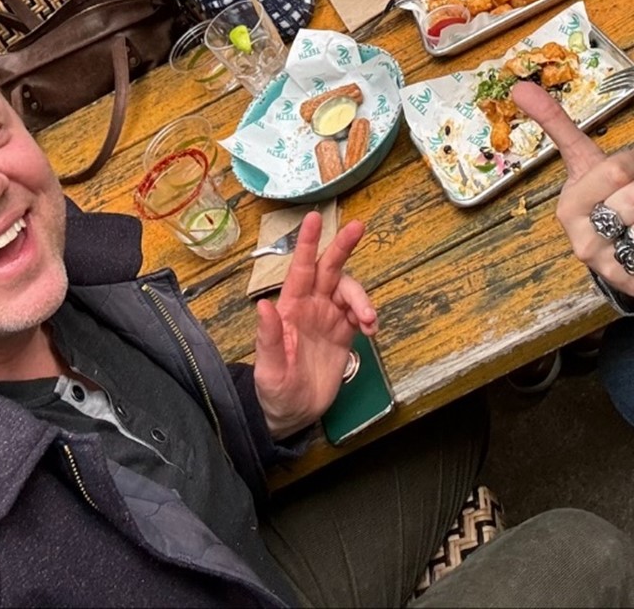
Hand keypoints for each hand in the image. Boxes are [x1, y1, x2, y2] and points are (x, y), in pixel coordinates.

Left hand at [253, 212, 378, 437]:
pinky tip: (370, 330)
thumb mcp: (268, 369)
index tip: (315, 218)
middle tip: (358, 227)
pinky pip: (360, 314)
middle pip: (330, 268)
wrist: (293, 415)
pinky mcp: (344, 333)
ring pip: (349, 291)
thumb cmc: (274, 391)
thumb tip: (263, 305)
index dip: (308, 243)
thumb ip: (268, 338)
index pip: (300, 269)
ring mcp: (329, 318)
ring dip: (362, 299)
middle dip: (343, 246)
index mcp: (289, 308)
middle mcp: (310, 306)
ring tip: (368, 321)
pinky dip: (368, 316)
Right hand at [512, 81, 633, 300]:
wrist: (615, 244)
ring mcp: (610, 264)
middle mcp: (584, 240)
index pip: (614, 169)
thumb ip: (555, 124)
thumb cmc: (601, 199)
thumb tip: (518, 85)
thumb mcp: (582, 162)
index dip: (631, 162)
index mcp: (569, 208)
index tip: (630, 165)